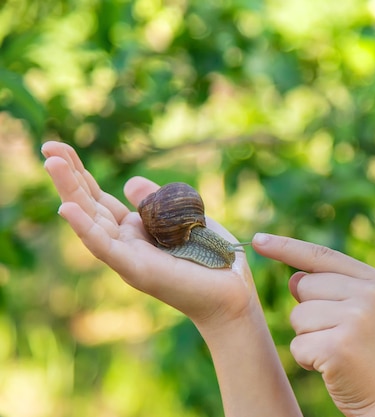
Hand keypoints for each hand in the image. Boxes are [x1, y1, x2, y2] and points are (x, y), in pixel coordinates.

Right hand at [42, 141, 256, 328]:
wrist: (232, 292)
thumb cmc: (211, 256)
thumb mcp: (183, 216)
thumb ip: (157, 201)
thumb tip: (129, 182)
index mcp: (136, 228)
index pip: (100, 197)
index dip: (80, 173)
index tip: (60, 147)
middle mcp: (126, 242)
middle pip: (90, 205)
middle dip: (69, 176)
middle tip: (47, 147)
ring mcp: (128, 257)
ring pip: (91, 222)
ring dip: (70, 192)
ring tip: (52, 163)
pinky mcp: (137, 270)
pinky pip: (106, 248)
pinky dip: (86, 229)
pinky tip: (67, 209)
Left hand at [252, 233, 374, 416]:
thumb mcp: (372, 313)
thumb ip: (338, 290)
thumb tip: (293, 278)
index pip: (321, 256)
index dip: (286, 247)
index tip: (258, 241)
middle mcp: (368, 294)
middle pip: (303, 286)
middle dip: (309, 313)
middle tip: (340, 336)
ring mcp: (354, 319)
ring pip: (297, 317)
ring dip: (309, 339)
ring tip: (341, 353)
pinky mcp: (338, 347)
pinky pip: (297, 346)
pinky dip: (308, 361)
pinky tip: (336, 369)